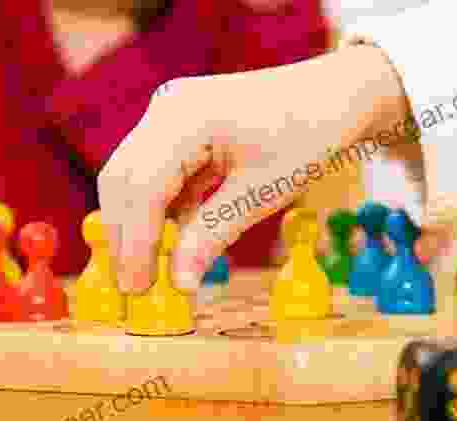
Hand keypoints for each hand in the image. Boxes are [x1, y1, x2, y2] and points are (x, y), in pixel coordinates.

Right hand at [98, 45, 407, 292]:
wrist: (334, 96)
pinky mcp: (176, 129)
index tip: (137, 288)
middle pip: (123, 179)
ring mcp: (168, 115)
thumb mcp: (261, 190)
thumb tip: (179, 284)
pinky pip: (154, 174)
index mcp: (185, 116)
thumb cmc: (308, 135)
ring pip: (132, 178)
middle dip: (124, 235)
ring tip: (151, 270)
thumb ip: (212, 234)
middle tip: (136, 286)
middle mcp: (167, 109)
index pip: (141, 186)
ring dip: (137, 224)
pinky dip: (158, 210)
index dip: (134, 241)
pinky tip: (171, 240)